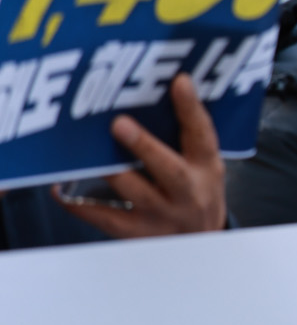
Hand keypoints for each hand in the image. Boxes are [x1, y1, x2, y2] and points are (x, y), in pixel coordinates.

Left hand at [59, 73, 226, 237]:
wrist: (200, 243)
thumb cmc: (198, 195)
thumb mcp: (205, 167)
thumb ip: (186, 139)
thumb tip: (158, 96)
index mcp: (207, 168)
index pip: (202, 134)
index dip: (191, 107)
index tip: (179, 81)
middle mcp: (188, 192)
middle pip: (167, 168)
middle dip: (143, 145)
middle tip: (119, 124)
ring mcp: (162, 214)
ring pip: (134, 192)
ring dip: (110, 171)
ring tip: (87, 154)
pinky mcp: (137, 233)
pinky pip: (105, 218)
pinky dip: (79, 205)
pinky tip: (60, 189)